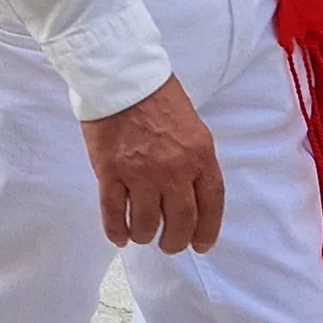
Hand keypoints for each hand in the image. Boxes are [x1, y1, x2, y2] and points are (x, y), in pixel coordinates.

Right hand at [78, 77, 224, 252]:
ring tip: (143, 235)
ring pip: (147, 223)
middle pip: (181, 221)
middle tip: (169, 244)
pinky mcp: (110, 173)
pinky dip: (117, 231)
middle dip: (176, 241)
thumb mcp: (193, 125)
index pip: (211, 204)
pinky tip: (120, 237)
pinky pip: (114, 214)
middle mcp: (174, 170)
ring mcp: (141, 174)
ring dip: (146, 235)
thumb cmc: (158, 95)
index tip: (201, 245)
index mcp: (200, 155)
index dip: (207, 230)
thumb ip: (194, 158)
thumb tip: (190, 190)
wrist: (120, 76)